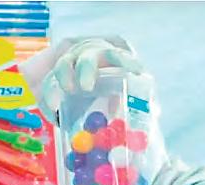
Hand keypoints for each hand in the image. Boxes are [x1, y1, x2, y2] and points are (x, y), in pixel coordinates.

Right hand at [20, 35, 142, 99]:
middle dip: (87, 70)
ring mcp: (69, 64)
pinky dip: (50, 96)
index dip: (126, 62)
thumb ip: (136, 99)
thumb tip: (155, 110)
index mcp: (108, 58)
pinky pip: (49, 83)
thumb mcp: (123, 90)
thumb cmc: (108, 87)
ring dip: (65, 77)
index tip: (135, 73)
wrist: (78, 79)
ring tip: (68, 91)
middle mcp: (88, 57)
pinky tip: (54, 109)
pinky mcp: (54, 77)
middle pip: (87, 57)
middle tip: (86, 87)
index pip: (118, 55)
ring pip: (64, 64)